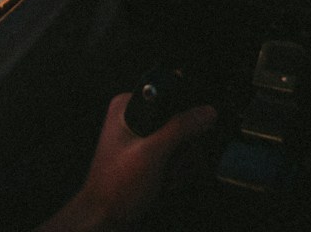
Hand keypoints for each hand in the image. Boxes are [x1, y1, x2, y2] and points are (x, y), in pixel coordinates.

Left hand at [38, 92, 216, 231]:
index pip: (171, 91)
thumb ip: (180, 128)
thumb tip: (206, 111)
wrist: (104, 219)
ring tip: (165, 175)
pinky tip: (166, 179)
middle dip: (184, 145)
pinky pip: (178, 152)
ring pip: (184, 137)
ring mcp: (143, 136)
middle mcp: (134, 116)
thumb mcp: (151, 153)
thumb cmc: (113, 189)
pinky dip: (178, 168)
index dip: (185, 111)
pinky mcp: (150, 153)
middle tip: (170, 161)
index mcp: (127, 106)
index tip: (186, 133)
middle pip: (182, 117)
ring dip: (182, 160)